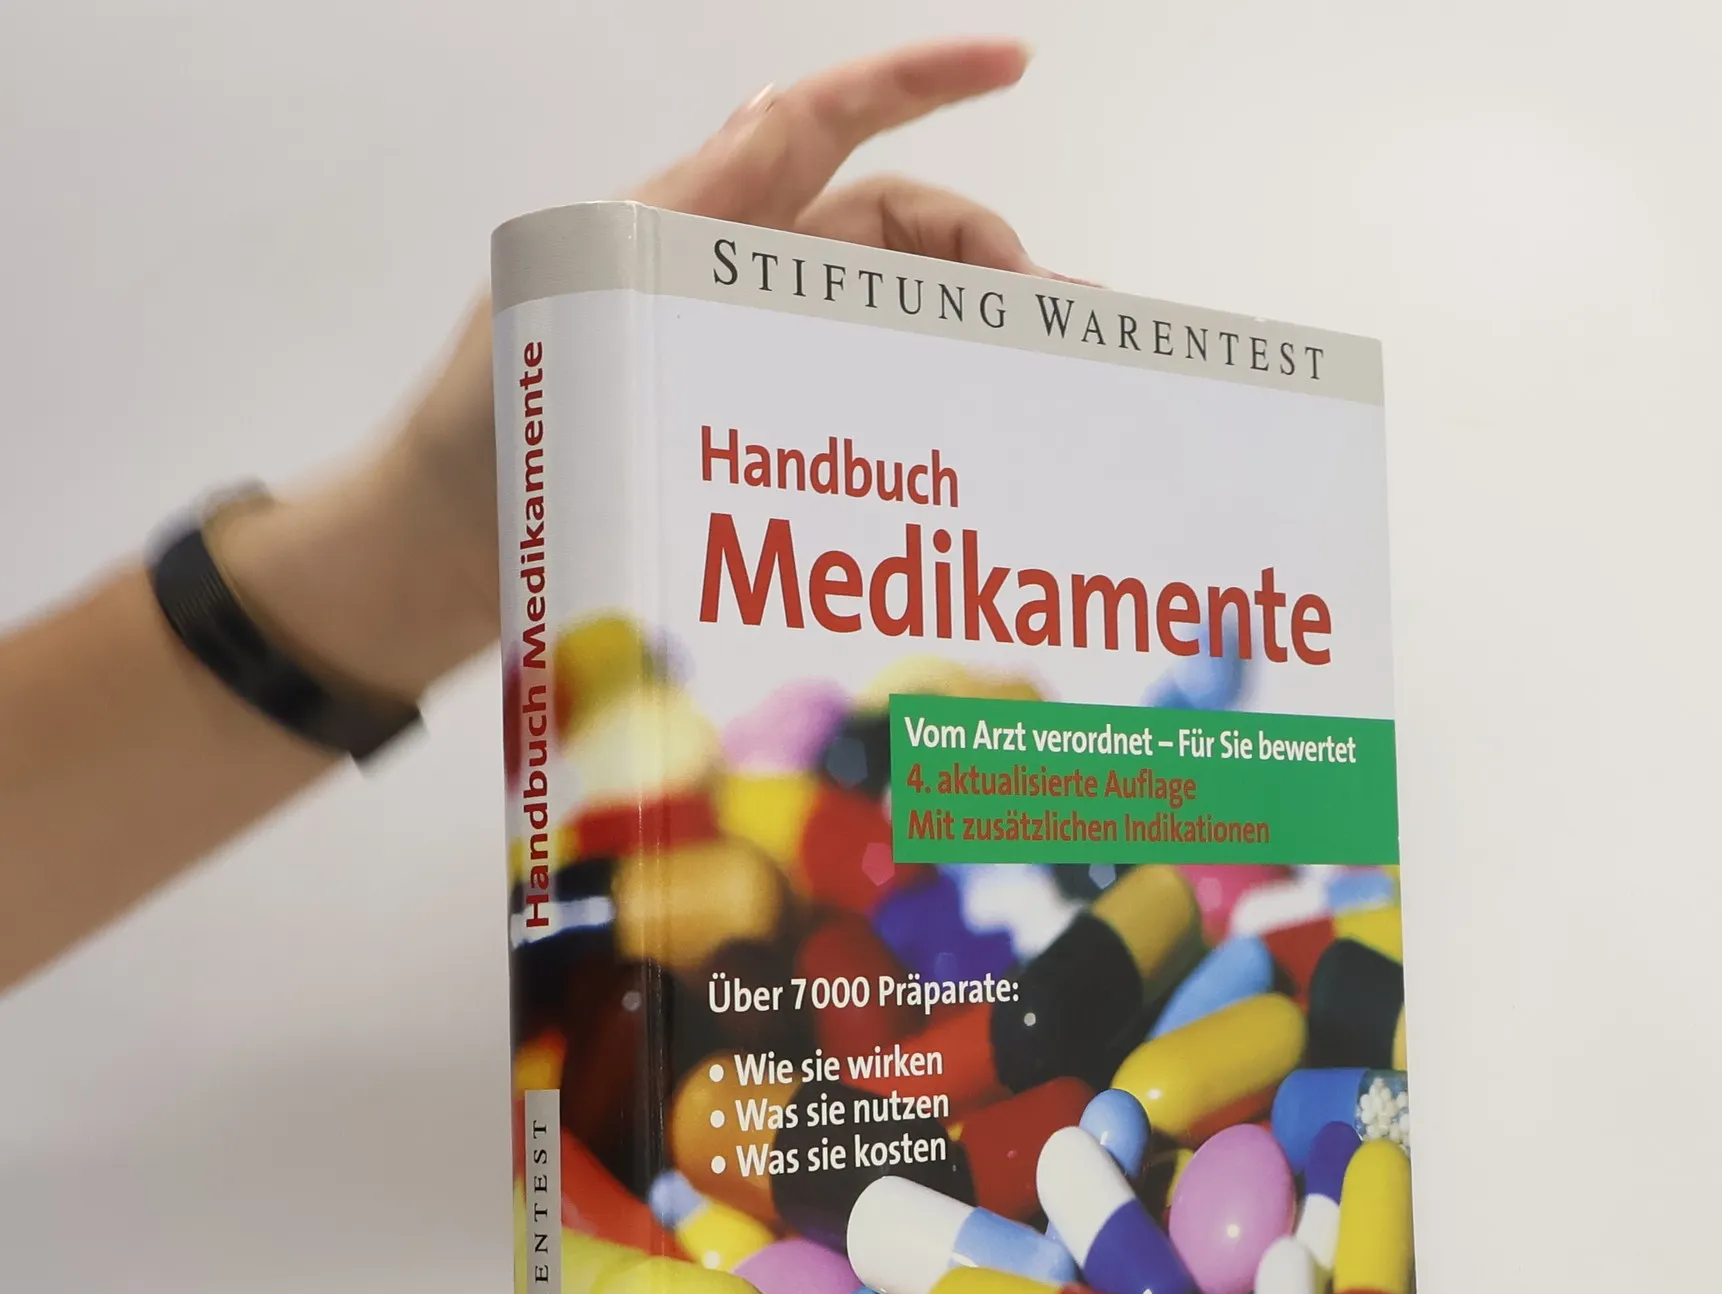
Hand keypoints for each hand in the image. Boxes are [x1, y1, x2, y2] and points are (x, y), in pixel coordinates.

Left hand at [222, 39, 1041, 700]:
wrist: (431, 565)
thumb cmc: (475, 443)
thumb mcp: (562, 309)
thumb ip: (670, 221)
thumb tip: (776, 121)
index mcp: (683, 223)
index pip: (818, 123)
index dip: (916, 80)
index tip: (1011, 65)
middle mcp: (723, 280)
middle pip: (883, 231)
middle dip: (980, 249)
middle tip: (1054, 317)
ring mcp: (735, 360)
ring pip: (880, 322)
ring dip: (963, 338)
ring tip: (1037, 389)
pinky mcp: (739, 437)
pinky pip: (848, 407)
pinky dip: (912, 416)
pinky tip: (961, 458)